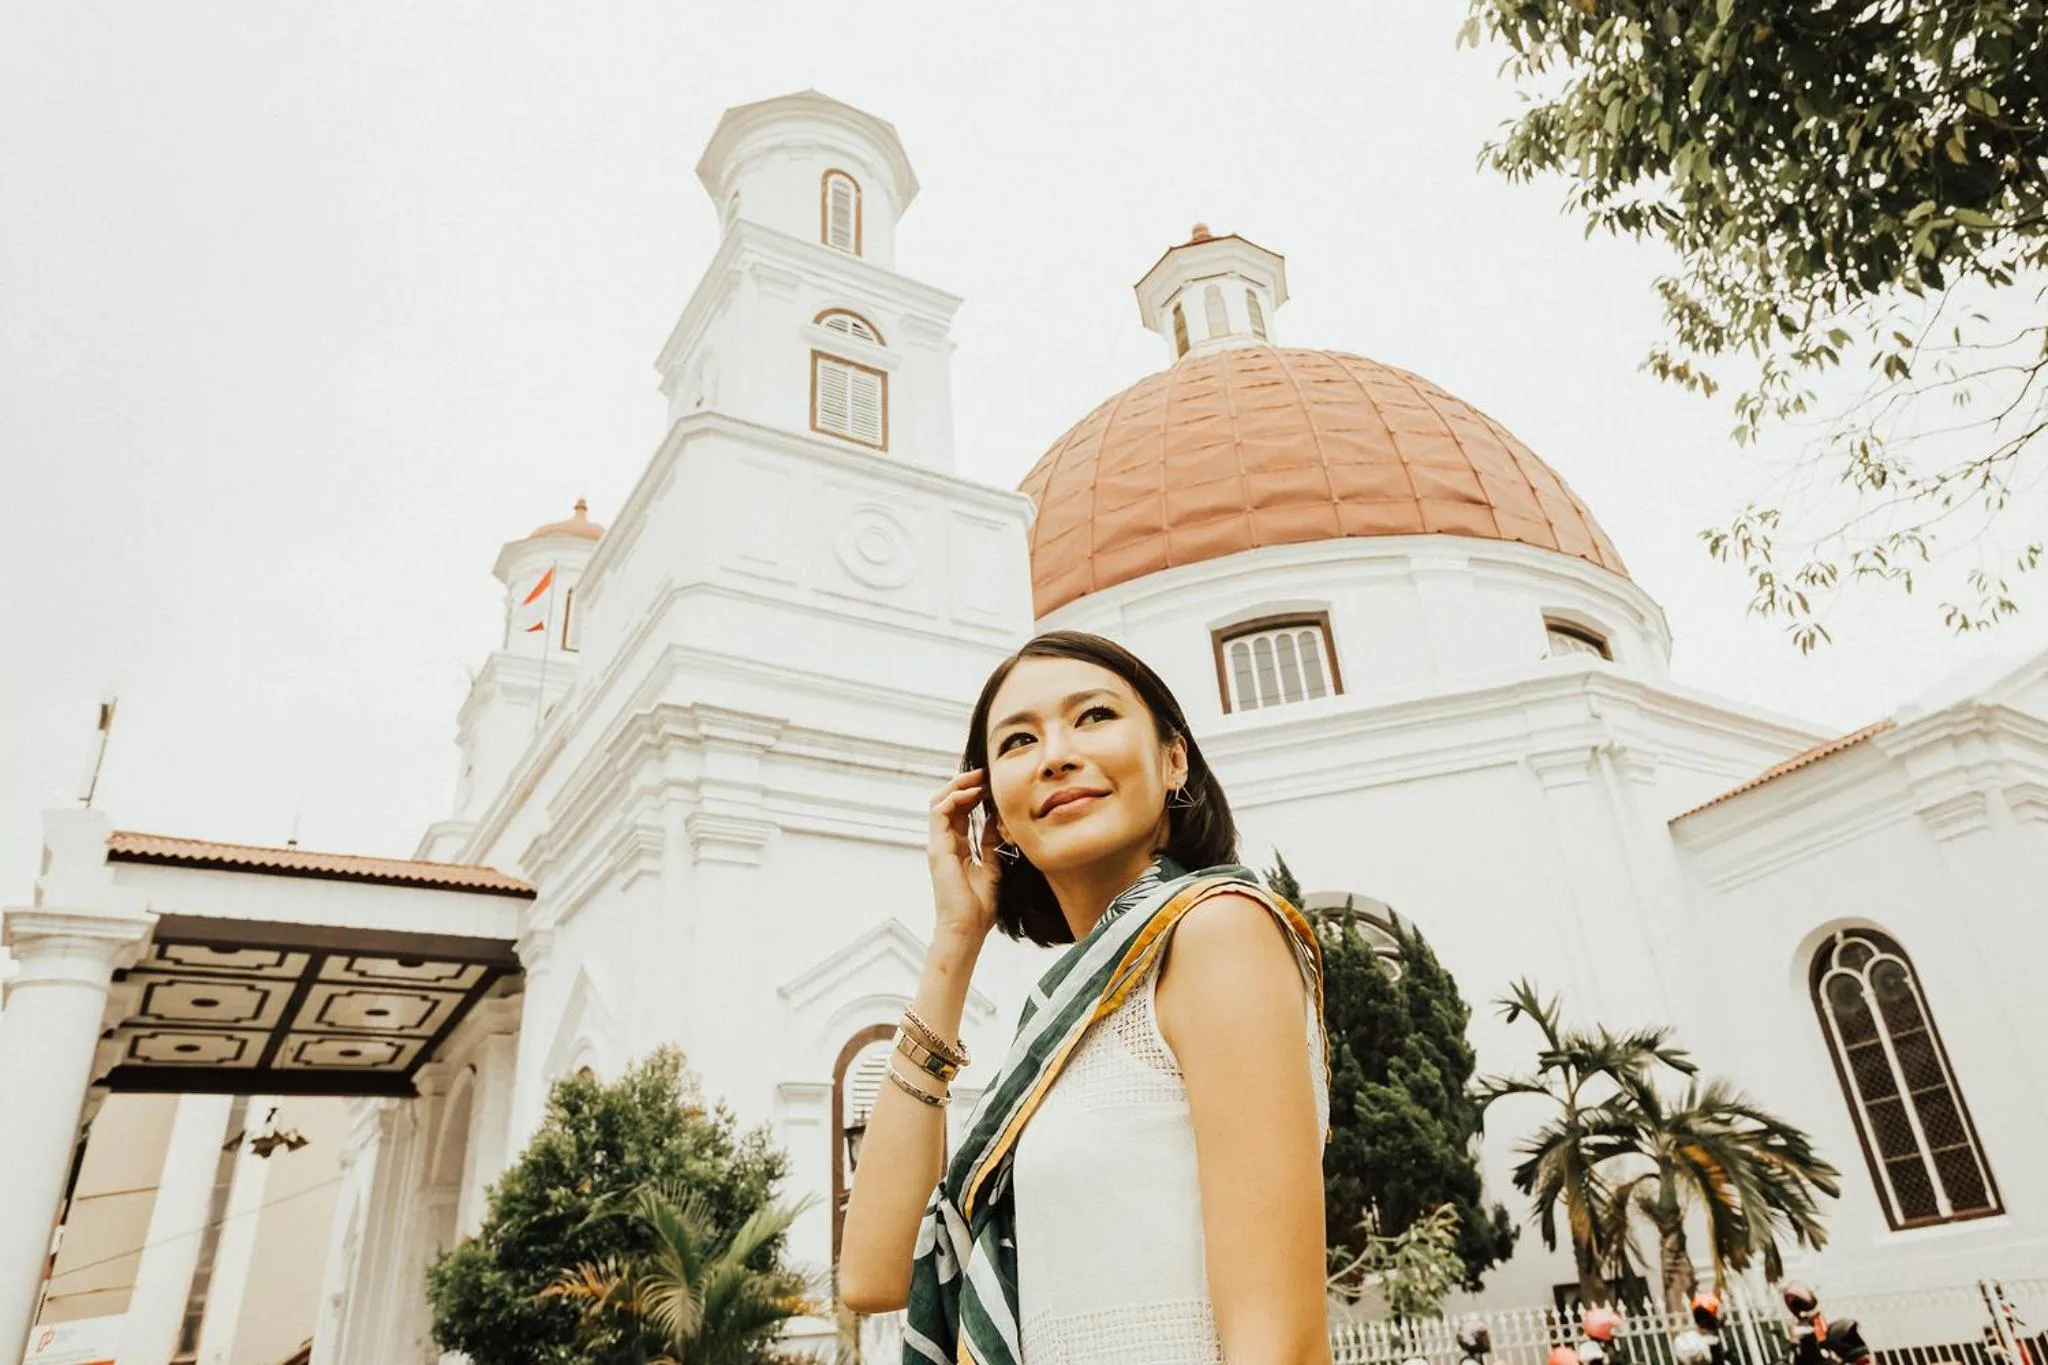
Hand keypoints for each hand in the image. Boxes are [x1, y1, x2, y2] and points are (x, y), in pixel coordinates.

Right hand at [927, 768, 1000, 946]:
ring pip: (939, 802)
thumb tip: (997, 821)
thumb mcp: (993, 867)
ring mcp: (938, 845)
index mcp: (956, 848)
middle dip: (965, 784)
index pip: (959, 812)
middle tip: (985, 773)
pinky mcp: (937, 848)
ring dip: (958, 786)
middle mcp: (944, 843)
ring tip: (979, 778)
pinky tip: (972, 794)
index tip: (992, 784)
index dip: (973, 794)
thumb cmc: (979, 906)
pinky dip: (954, 798)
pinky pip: (939, 812)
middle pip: (947, 802)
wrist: (967, 928)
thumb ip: (991, 844)